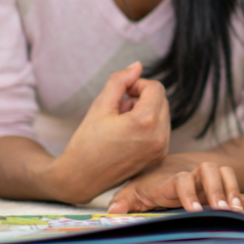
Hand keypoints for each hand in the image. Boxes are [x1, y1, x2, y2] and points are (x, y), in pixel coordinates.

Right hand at [50, 62, 169, 203]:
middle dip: (142, 98)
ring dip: (145, 111)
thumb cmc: (86, 141)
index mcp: (145, 122)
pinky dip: (148, 126)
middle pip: (162, 100)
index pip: (155, 88)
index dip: (137, 85)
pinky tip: (127, 134)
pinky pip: (161, 130)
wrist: (80, 178)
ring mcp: (161, 150)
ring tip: (121, 122)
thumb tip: (137, 65)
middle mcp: (159, 137)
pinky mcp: (159, 158)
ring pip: (163, 114)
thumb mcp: (100, 105)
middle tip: (119, 108)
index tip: (121, 93)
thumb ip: (119, 81)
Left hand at [108, 160, 243, 213]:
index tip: (194, 210)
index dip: (188, 192)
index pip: (181, 179)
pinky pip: (238, 190)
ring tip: (237, 210)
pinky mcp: (220, 188)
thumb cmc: (149, 183)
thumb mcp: (133, 191)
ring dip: (232, 190)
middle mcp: (192, 175)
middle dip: (216, 189)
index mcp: (172, 178)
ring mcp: (208, 181)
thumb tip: (112, 212)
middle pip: (209, 170)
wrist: (168, 168)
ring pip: (225, 174)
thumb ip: (122, 201)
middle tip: (221, 209)